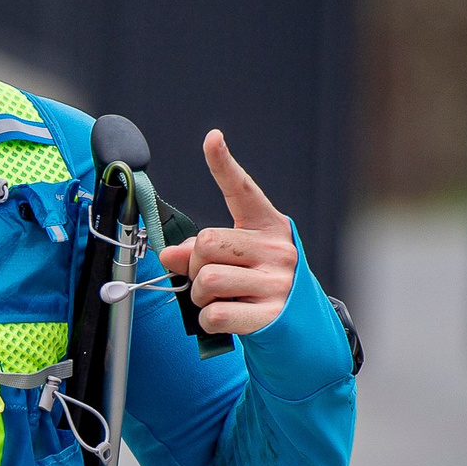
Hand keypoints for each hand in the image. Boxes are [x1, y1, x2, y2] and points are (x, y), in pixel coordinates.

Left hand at [156, 130, 297, 335]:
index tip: (211, 139)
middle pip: (207, 243)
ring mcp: (277, 282)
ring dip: (199, 295)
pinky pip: (216, 313)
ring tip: (217, 298)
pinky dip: (208, 320)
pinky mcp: (272, 314)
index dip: (223, 165)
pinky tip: (225, 316)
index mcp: (268, 226)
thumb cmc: (257, 284)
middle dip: (193, 264)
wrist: (299, 326)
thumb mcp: (234, 260)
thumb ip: (199, 251)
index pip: (242, 190)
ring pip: (207, 279)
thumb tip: (167, 254)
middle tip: (205, 277)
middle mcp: (277, 249)